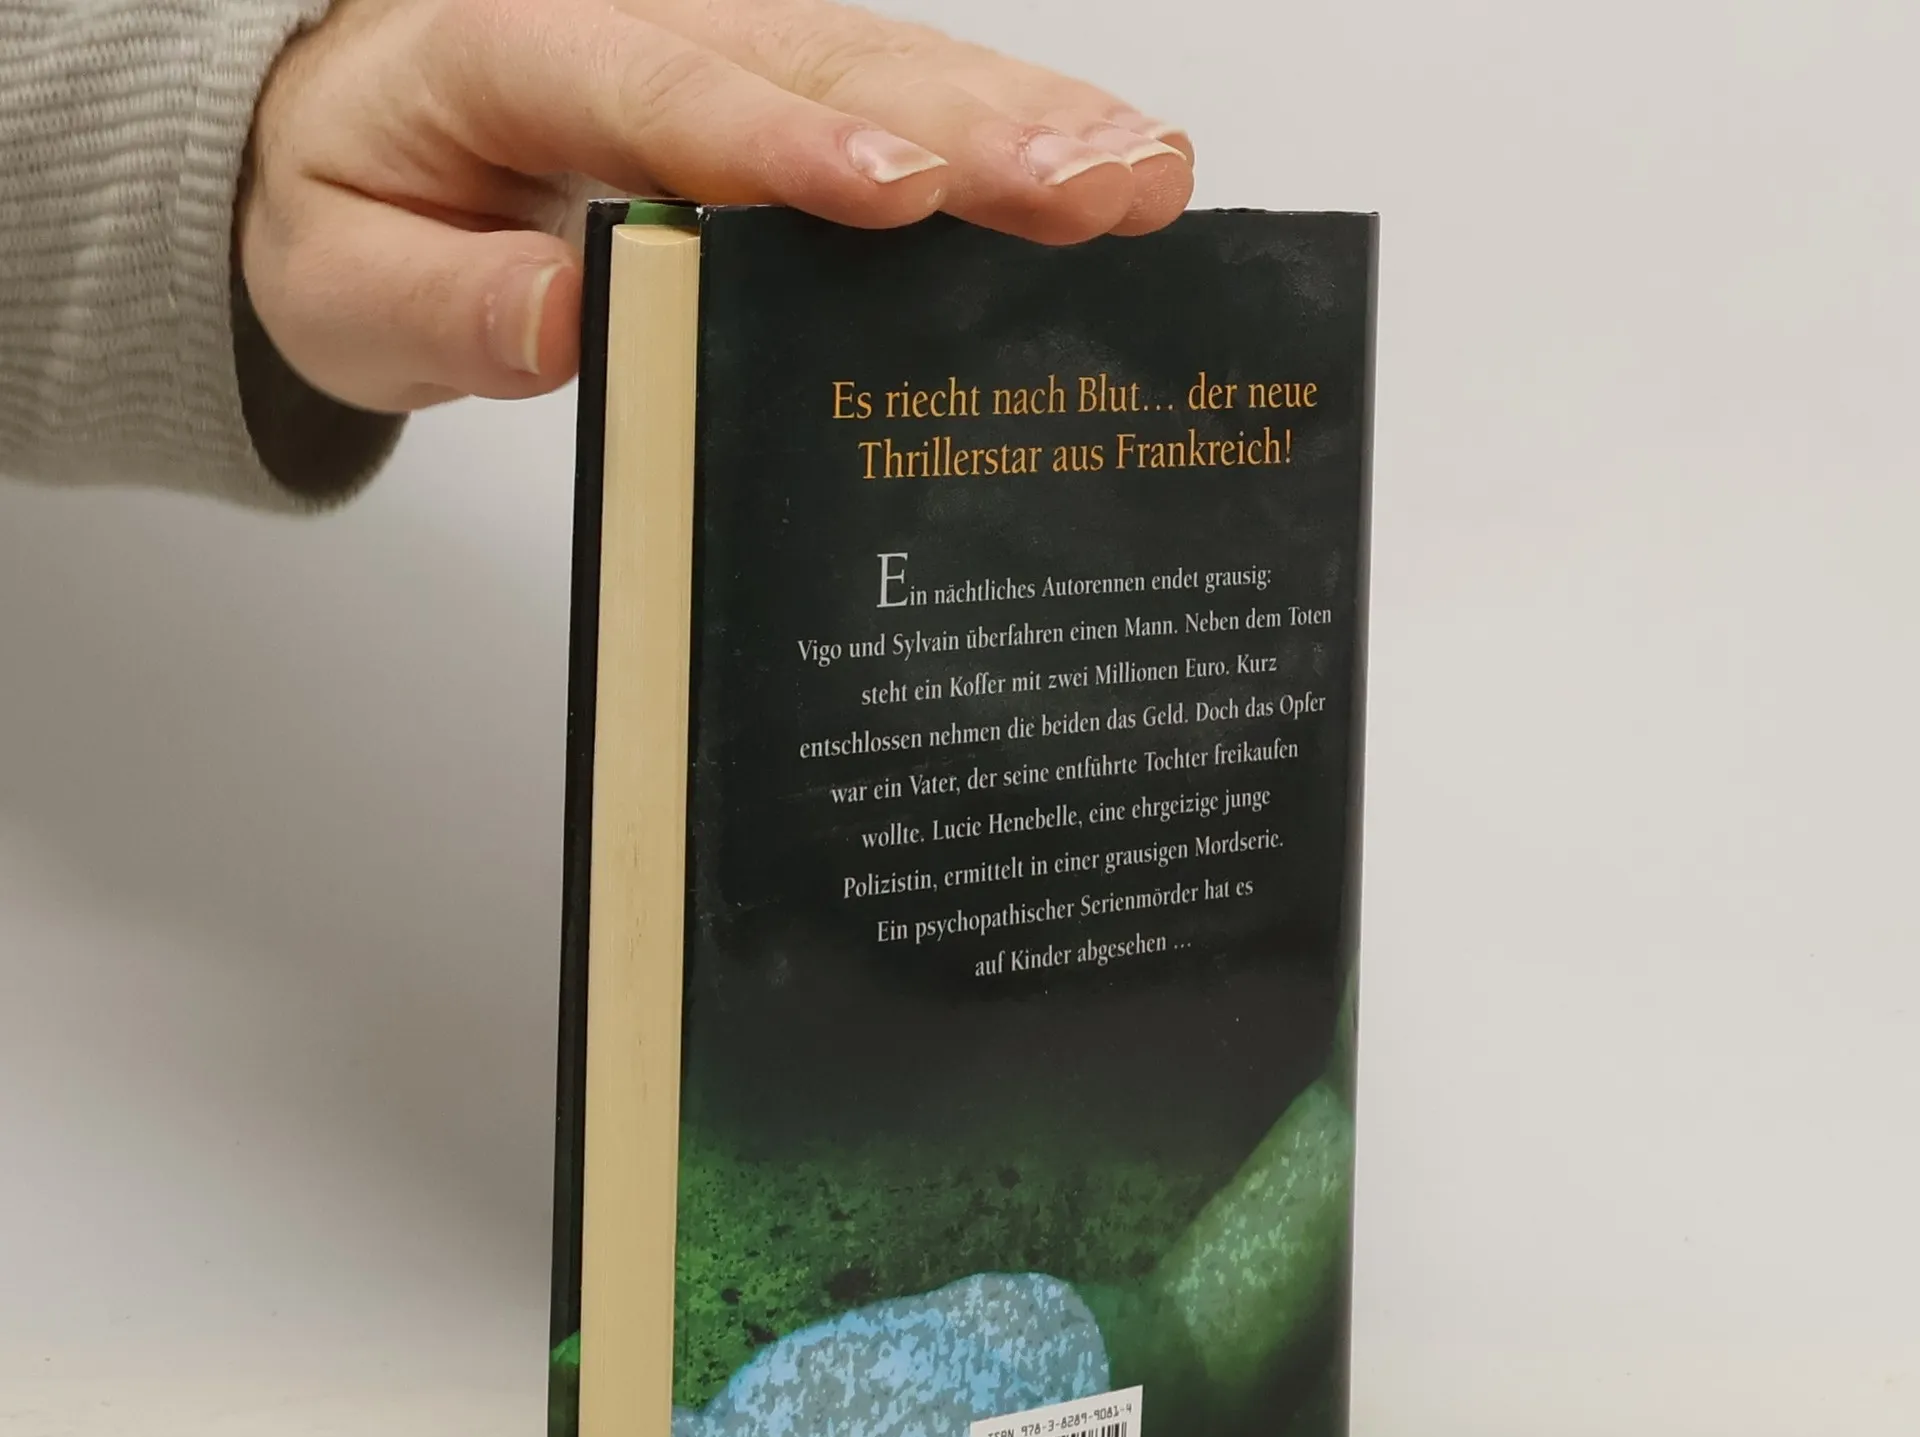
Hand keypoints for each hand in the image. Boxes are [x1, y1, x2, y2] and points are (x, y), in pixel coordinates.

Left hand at [239, 0, 1194, 413]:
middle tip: (1096, 190)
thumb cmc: (365, 209)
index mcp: (526, 57)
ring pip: (899, 71)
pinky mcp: (796, 102)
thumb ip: (439, 302)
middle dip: (973, 131)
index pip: (668, 92)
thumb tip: (564, 313)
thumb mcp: (346, 280)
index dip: (786, 143)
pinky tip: (1118, 171)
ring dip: (1032, 124)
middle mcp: (658, 29)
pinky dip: (1019, 137)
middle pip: (829, 68)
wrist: (374, 149)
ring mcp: (741, 59)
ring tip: (1147, 178)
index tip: (896, 194)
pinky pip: (913, 106)